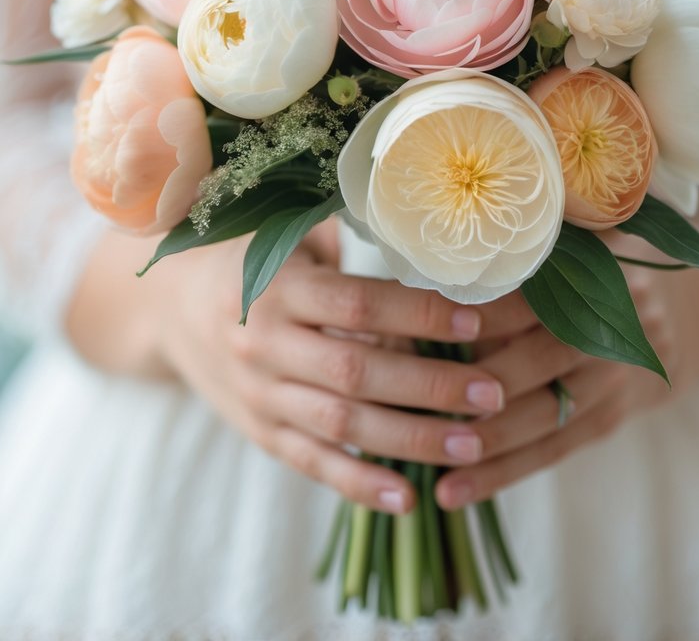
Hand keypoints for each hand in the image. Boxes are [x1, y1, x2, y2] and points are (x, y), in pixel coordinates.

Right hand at [154, 225, 529, 514]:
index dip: (418, 312)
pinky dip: (359, 484)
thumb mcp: (286, 236)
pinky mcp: (259, 431)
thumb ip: (346, 240)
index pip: (357, 302)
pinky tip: (408, 498)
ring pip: (340, 424)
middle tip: (493, 392)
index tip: (478, 320)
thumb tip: (429, 236)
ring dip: (410, 440)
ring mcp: (260, 393)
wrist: (169, 306)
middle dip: (430, 385)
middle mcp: (265, 341)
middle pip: (355, 370)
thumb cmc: (250, 258)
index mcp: (279, 286)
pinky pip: (311, 463)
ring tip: (473, 446)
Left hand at [434, 250, 698, 509]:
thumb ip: (524, 251)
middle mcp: (612, 319)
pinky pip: (554, 449)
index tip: (438, 319)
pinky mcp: (610, 416)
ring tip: (433, 466)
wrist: (682, 312)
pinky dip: (504, 472)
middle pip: (548, 352)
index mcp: (597, 265)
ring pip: (548, 413)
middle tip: (428, 398)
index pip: (542, 284)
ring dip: (489, 444)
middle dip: (489, 379)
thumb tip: (430, 272)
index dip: (494, 303)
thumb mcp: (578, 239)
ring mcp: (616, 373)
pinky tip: (455, 490)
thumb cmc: (597, 265)